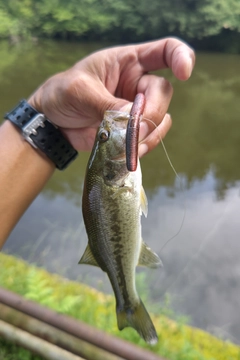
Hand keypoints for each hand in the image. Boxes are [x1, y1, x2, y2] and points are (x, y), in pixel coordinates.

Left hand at [29, 38, 194, 155]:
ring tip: (127, 146)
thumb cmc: (62, 94)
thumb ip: (107, 104)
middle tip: (133, 129)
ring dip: (148, 134)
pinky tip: (129, 152)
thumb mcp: (80, 92)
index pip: (165, 51)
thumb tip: (134, 121)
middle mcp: (137, 83)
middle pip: (163, 94)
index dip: (181, 58)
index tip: (185, 74)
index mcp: (127, 62)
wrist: (53, 122)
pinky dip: (143, 146)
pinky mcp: (132, 129)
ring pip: (160, 119)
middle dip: (151, 113)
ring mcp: (136, 108)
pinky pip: (150, 137)